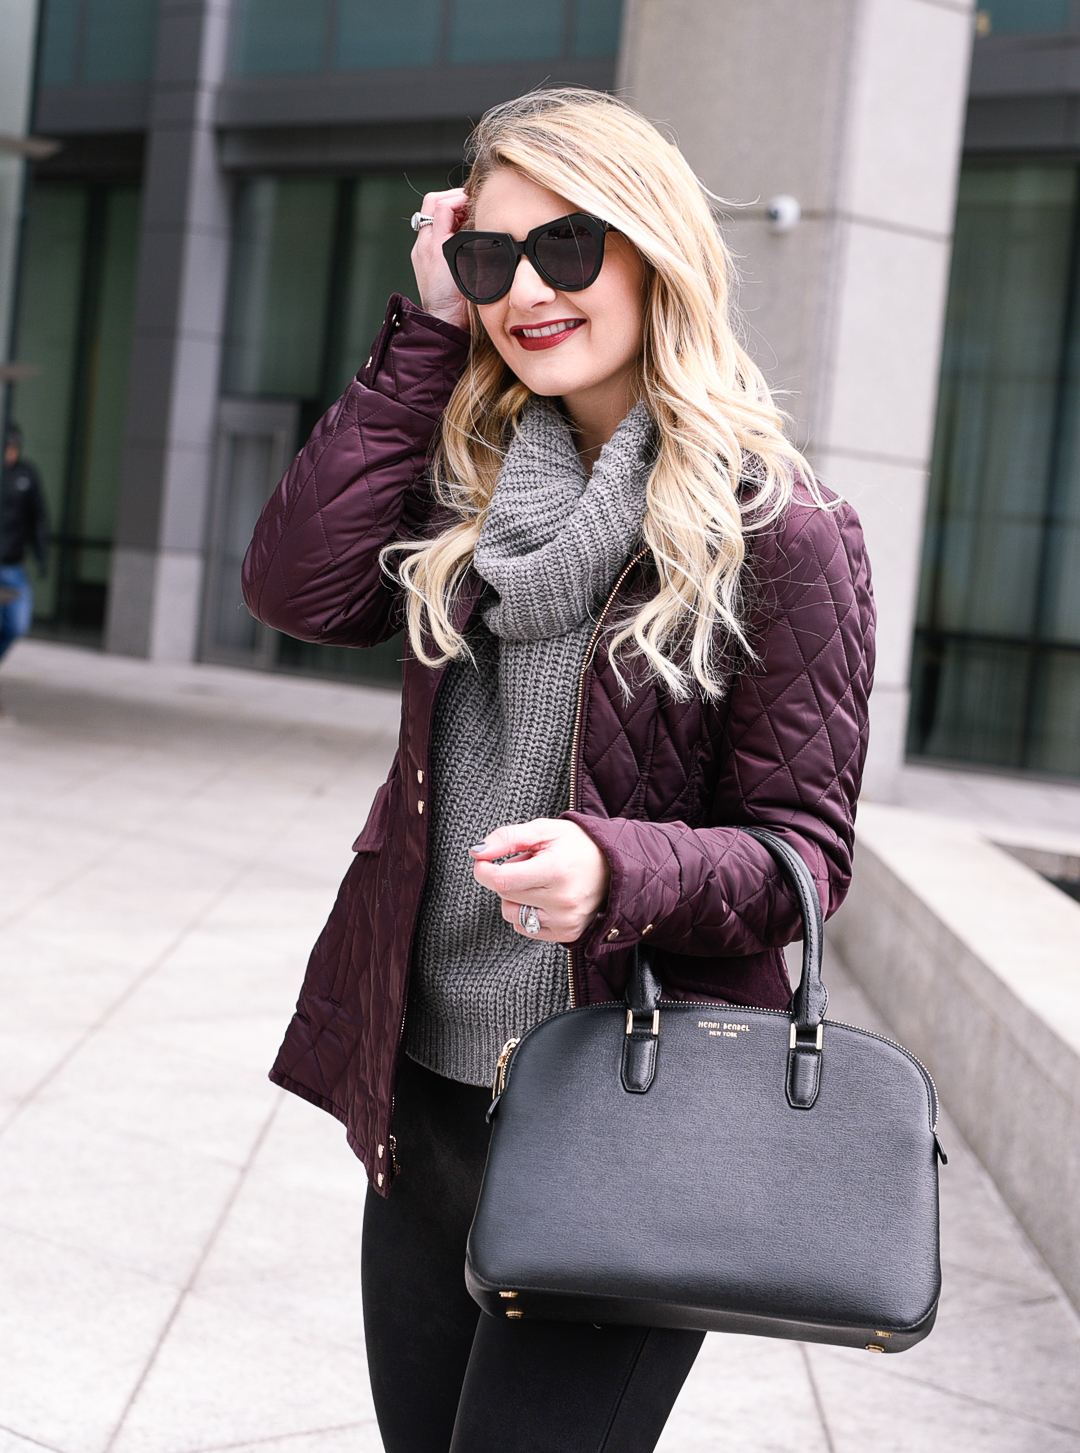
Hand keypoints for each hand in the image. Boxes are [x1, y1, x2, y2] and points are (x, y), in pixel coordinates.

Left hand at [411, 187, 471, 329]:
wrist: (447, 322)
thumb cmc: (457, 301)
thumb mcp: (466, 264)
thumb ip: (467, 236)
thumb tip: (472, 213)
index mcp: (432, 244)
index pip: (440, 204)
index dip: (458, 199)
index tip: (474, 203)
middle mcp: (424, 245)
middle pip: (432, 204)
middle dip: (451, 199)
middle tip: (470, 205)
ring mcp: (423, 251)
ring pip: (432, 216)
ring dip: (450, 211)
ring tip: (467, 217)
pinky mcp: (426, 259)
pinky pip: (433, 231)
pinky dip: (447, 225)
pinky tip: (461, 233)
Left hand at [469, 819, 610, 943]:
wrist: (615, 866)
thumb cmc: (579, 844)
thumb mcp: (543, 830)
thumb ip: (507, 838)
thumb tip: (477, 852)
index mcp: (556, 870)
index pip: (502, 880)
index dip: (484, 870)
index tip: (484, 861)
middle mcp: (562, 900)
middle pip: (505, 894)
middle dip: (506, 877)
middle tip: (527, 863)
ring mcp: (565, 920)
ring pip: (512, 913)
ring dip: (515, 896)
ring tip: (538, 881)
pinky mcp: (567, 933)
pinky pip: (525, 927)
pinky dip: (526, 911)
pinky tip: (544, 897)